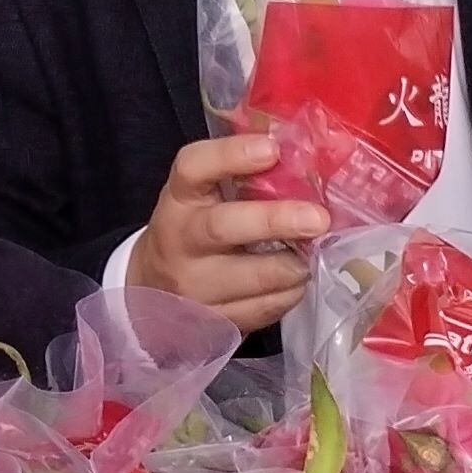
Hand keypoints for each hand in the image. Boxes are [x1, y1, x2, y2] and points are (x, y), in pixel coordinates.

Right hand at [125, 133, 332, 333]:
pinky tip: (296, 281)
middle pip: (223, 227)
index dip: (231, 155)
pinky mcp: (213, 323)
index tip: (272, 149)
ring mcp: (194, 287)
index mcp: (180, 198)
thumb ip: (244, 174)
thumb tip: (308, 152)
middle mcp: (180, 241)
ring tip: (313, 254)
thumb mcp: (204, 195)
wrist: (153, 286)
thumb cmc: (196, 227)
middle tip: (318, 219)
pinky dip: (289, 294)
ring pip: (252, 279)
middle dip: (275, 221)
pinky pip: (263, 309)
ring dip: (294, 265)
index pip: (193, 167)